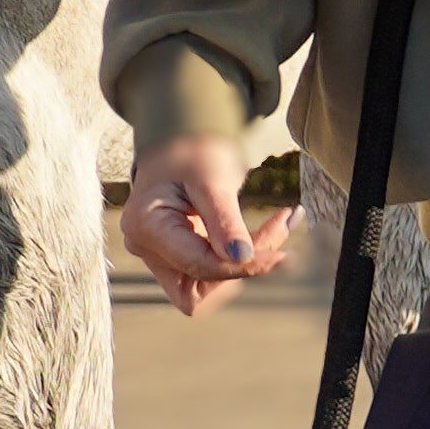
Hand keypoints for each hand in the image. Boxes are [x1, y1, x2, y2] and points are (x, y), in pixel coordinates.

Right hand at [122, 136, 299, 318]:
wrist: (183, 144)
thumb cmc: (191, 151)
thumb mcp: (210, 176)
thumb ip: (224, 220)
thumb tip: (242, 257)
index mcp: (145, 225)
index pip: (198, 264)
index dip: (242, 265)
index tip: (283, 256)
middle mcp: (146, 247)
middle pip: (200, 283)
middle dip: (242, 265)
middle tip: (279, 227)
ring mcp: (160, 257)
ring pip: (210, 284)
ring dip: (247, 261)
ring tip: (275, 224)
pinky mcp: (179, 260)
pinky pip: (215, 273)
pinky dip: (243, 257)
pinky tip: (268, 231)